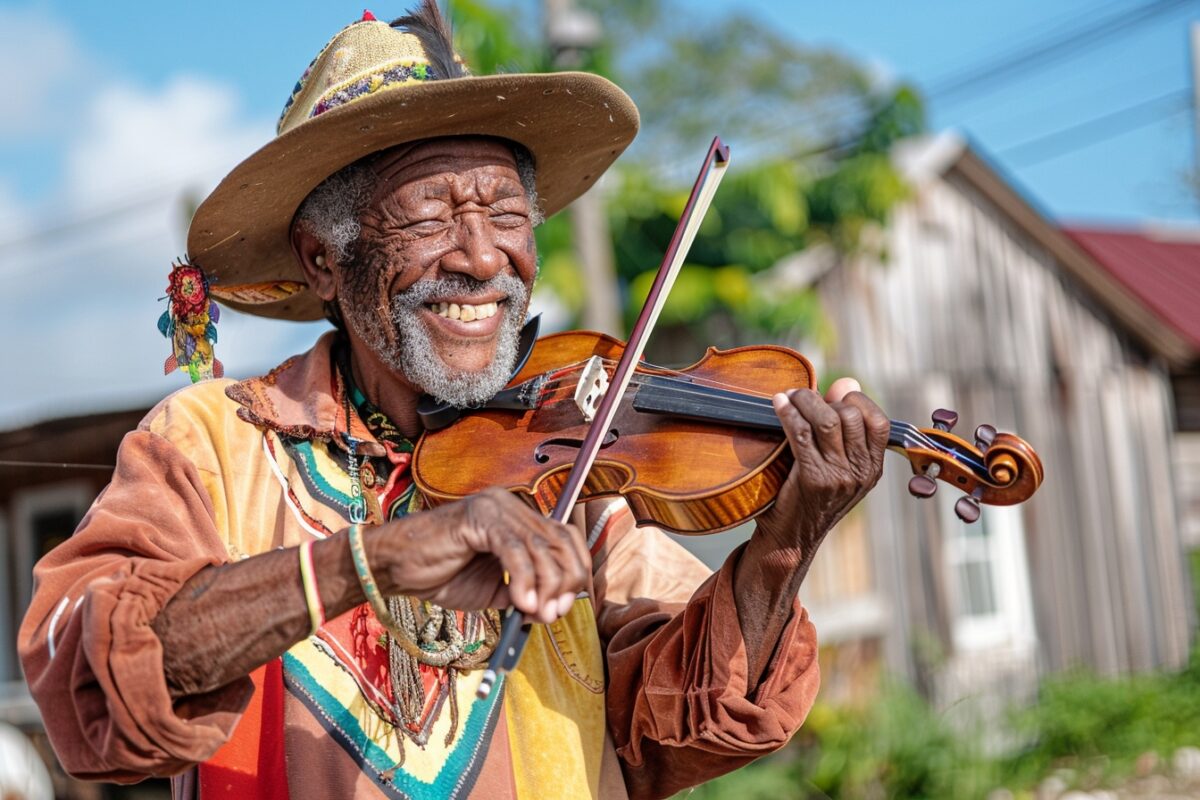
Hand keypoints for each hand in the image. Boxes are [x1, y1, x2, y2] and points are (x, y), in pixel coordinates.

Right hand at [366, 487, 589, 622]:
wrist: (394, 567)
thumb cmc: (440, 574)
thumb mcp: (493, 591)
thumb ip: (524, 595)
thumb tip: (553, 609)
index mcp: (517, 517)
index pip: (565, 538)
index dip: (572, 572)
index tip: (561, 608)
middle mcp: (509, 505)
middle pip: (561, 541)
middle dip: (564, 582)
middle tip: (551, 613)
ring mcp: (495, 508)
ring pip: (542, 548)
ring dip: (546, 586)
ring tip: (534, 613)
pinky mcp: (479, 519)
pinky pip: (515, 552)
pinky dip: (524, 581)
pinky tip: (520, 604)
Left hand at [754, 377, 889, 556]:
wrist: (789, 540)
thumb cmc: (808, 496)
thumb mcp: (836, 463)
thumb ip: (843, 423)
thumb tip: (848, 381)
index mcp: (873, 469)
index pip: (878, 422)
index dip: (856, 401)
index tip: (832, 397)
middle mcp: (861, 473)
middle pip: (850, 415)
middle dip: (823, 398)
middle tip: (801, 395)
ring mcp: (839, 477)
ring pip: (827, 420)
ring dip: (804, 400)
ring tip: (789, 396)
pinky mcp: (812, 478)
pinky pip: (801, 433)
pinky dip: (788, 413)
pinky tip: (778, 404)